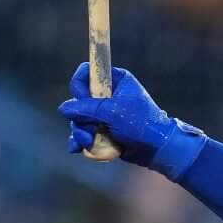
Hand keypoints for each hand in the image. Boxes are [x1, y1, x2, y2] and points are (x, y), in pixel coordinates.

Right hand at [57, 65, 199, 172]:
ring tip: (88, 141)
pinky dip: (82, 140)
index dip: (80, 86)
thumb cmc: (141, 124)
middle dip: (80, 116)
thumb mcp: (112, 112)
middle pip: (80, 99)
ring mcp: (106, 114)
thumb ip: (86, 108)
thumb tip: (63, 108)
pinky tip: (78, 148)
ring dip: (81, 131)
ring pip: (80, 118)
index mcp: (116, 80)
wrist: (159, 150)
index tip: (83, 99)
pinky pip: (86, 132)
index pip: (87, 72)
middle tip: (89, 128)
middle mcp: (109, 95)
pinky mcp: (105, 131)